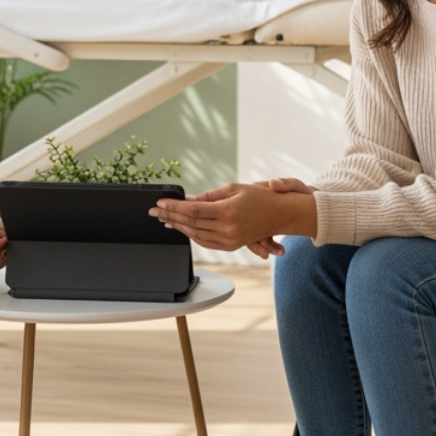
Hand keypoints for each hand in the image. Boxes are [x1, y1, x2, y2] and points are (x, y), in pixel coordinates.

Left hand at [149, 181, 315, 252]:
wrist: (280, 214)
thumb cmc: (259, 197)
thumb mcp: (233, 189)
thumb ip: (209, 196)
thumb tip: (188, 200)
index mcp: (227, 211)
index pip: (193, 210)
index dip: (174, 207)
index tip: (160, 203)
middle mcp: (228, 229)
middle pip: (191, 224)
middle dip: (170, 217)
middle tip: (154, 212)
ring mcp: (230, 240)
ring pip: (196, 235)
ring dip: (178, 227)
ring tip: (164, 219)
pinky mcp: (231, 245)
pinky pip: (206, 243)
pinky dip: (192, 236)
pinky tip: (182, 229)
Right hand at [244, 179, 318, 257]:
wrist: (308, 203)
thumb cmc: (300, 192)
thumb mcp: (294, 186)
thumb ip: (285, 183)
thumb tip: (272, 184)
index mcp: (256, 193)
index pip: (243, 205)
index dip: (246, 218)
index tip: (260, 232)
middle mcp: (253, 207)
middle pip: (243, 225)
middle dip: (254, 241)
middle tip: (265, 252)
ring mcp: (258, 219)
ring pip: (251, 235)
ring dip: (262, 247)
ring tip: (279, 251)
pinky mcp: (265, 228)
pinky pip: (261, 240)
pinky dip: (269, 248)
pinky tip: (280, 251)